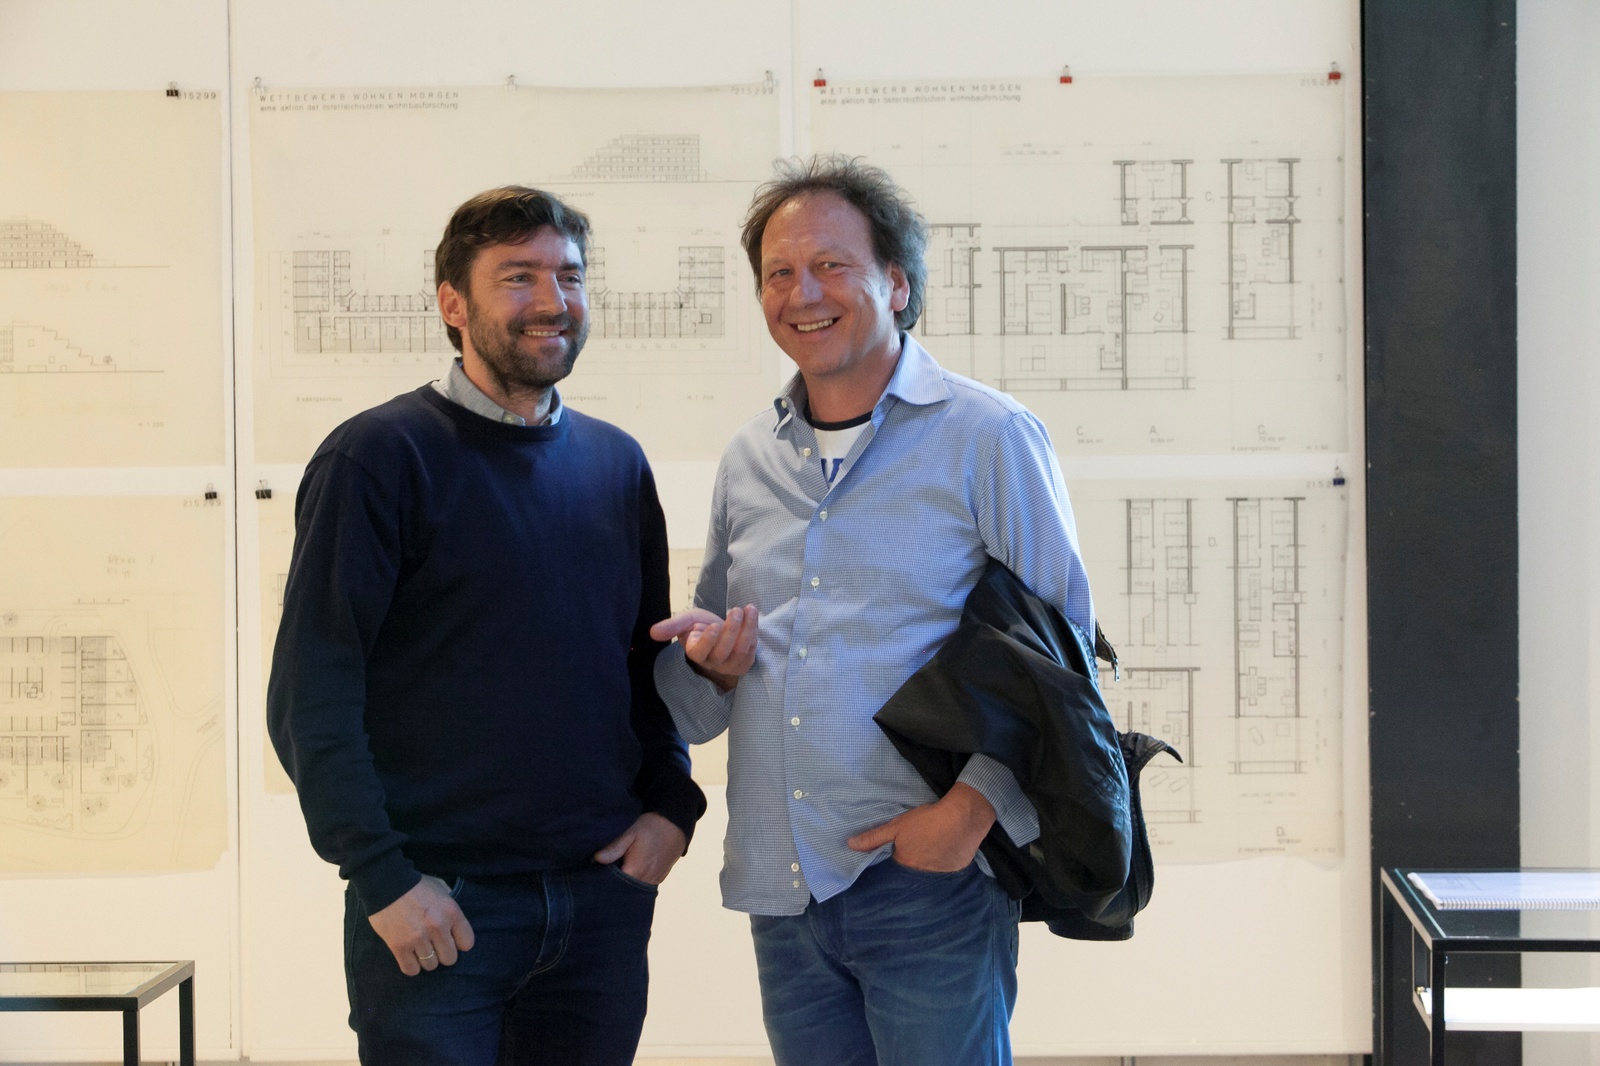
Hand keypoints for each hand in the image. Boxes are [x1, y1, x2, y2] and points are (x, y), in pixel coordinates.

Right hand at [367, 874, 475, 975]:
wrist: (387, 883)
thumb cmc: (416, 886)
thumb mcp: (441, 890)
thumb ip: (450, 909)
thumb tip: (455, 926)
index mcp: (451, 912)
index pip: (467, 943)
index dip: (459, 943)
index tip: (450, 939)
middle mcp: (437, 927)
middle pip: (450, 959)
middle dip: (443, 954)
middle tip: (434, 946)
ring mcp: (418, 938)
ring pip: (431, 965)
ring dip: (426, 959)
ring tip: (419, 948)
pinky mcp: (399, 946)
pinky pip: (411, 969)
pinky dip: (411, 965)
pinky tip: (409, 955)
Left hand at [594, 812, 688, 884]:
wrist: (676, 824)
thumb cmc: (651, 827)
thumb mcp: (630, 833)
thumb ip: (614, 848)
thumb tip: (597, 859)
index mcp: (636, 871)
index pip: (616, 886)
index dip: (606, 882)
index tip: (597, 875)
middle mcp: (646, 880)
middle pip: (627, 890)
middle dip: (617, 884)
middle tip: (607, 873)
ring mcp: (655, 880)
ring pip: (637, 889)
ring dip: (628, 883)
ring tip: (620, 872)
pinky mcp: (661, 877)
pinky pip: (646, 884)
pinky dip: (638, 881)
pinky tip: (632, 872)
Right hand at [650, 605, 758, 692]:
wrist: (720, 630)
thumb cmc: (701, 625)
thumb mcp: (687, 620)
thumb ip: (672, 625)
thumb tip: (652, 632)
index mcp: (695, 652)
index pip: (700, 651)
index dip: (708, 641)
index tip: (714, 625)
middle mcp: (712, 662)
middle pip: (723, 651)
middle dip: (732, 630)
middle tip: (735, 610)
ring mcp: (729, 665)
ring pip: (740, 651)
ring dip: (747, 629)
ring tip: (749, 609)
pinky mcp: (744, 663)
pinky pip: (751, 650)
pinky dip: (754, 632)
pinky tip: (752, 615)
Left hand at [846, 783, 996, 872]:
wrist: (964, 818)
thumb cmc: (927, 821)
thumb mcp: (897, 826)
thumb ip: (874, 838)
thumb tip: (850, 845)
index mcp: (905, 866)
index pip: (894, 871)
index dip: (893, 863)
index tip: (893, 856)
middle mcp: (922, 876)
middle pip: (912, 874)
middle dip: (910, 866)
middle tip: (914, 851)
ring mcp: (941, 875)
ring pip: (929, 873)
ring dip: (927, 866)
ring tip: (929, 852)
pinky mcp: (957, 870)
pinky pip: (945, 871)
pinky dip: (943, 864)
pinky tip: (944, 852)